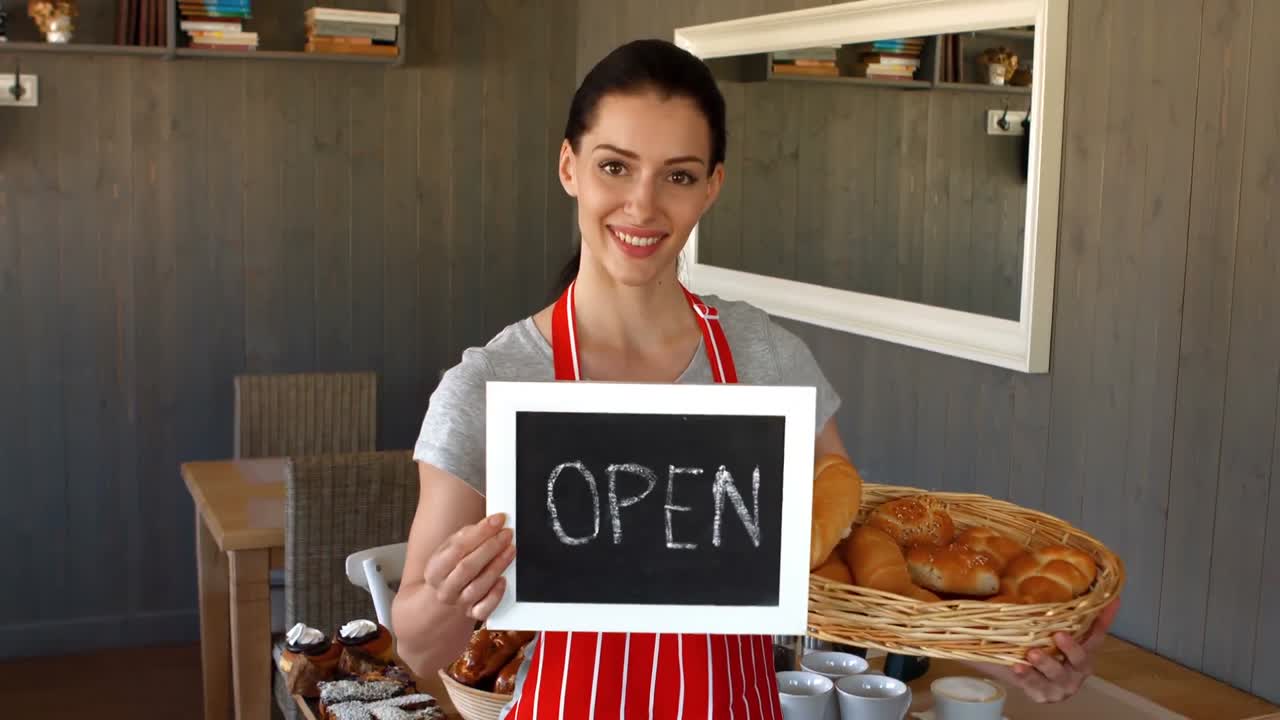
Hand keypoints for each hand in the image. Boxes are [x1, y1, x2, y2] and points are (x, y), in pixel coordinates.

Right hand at [423, 512, 514, 621]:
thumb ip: (465, 537)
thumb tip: (488, 525)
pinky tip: (504, 580)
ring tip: (510, 549)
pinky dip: (495, 595)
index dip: (479, 532)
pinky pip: (484, 609)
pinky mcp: (472, 614)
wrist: (444, 597)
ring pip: (478, 586)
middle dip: (490, 547)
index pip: (457, 548)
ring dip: (497, 566)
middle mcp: (445, 589)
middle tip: (507, 534)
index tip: (497, 521)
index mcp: (434, 570)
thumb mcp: (449, 550)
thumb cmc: (451, 568)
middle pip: (467, 567)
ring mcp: (459, 603)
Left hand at [972, 596, 1119, 702]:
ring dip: (1046, 663)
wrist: (1017, 672)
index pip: (1098, 633)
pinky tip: (1017, 667)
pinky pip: (1034, 685)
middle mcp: (1076, 670)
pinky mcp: (1042, 693)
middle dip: (1071, 648)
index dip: (1105, 617)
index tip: (1111, 601)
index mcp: (1083, 652)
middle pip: (1081, 659)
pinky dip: (1026, 676)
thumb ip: (1059, 610)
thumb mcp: (1048, 627)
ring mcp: (1060, 684)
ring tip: (1032, 654)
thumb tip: (1058, 568)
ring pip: (1056, 674)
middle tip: (1059, 635)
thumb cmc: (1038, 646)